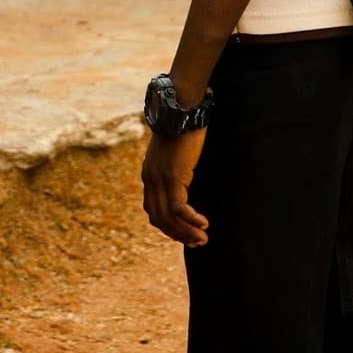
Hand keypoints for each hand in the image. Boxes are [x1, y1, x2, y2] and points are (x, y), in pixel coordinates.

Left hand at [141, 127, 208, 246]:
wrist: (180, 110)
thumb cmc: (181, 128)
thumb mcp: (173, 153)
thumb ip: (173, 168)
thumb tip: (184, 178)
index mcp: (149, 175)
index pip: (153, 210)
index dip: (168, 227)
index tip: (185, 235)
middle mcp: (150, 180)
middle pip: (159, 219)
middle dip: (178, 234)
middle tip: (197, 242)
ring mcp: (159, 179)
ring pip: (168, 218)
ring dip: (186, 232)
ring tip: (202, 238)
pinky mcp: (172, 177)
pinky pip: (179, 208)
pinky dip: (191, 220)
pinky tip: (203, 223)